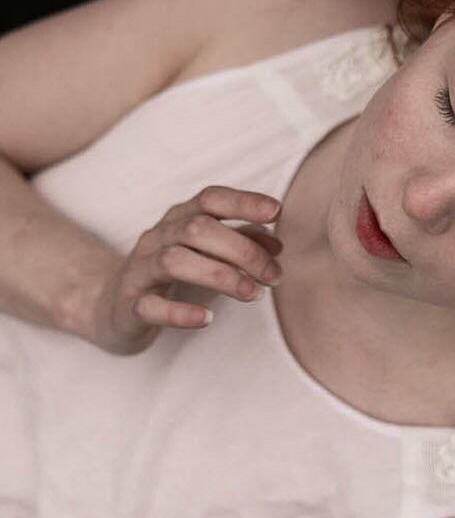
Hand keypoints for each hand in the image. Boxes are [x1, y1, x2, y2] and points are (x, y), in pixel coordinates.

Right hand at [90, 185, 283, 354]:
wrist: (114, 306)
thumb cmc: (174, 275)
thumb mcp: (209, 254)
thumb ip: (242, 243)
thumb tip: (278, 243)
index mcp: (179, 220)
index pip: (210, 199)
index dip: (242, 201)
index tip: (276, 211)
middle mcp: (158, 238)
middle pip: (198, 228)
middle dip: (243, 250)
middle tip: (275, 276)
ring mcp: (140, 270)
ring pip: (174, 260)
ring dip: (220, 275)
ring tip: (254, 294)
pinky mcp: (128, 306)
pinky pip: (150, 306)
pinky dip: (179, 313)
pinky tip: (207, 318)